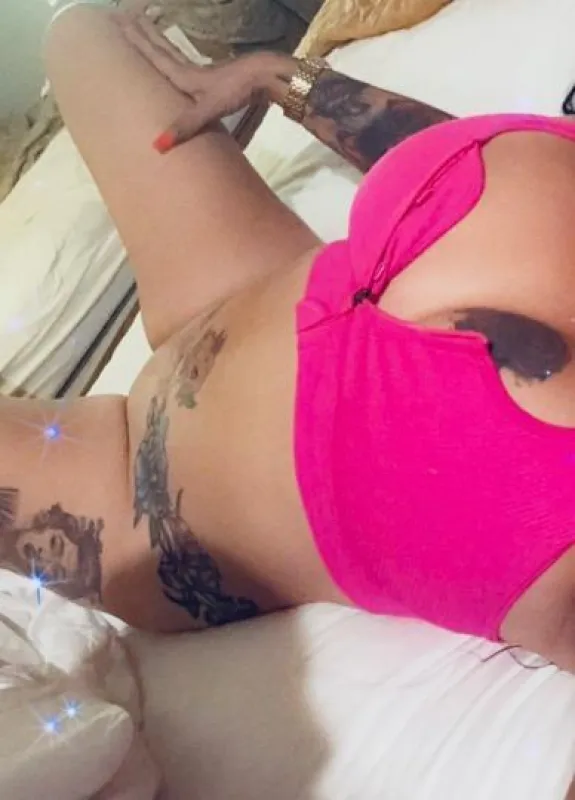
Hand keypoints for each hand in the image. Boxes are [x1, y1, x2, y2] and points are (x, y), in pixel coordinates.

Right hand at [119, 15, 275, 151]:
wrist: (266, 77)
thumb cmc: (237, 88)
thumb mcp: (209, 108)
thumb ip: (185, 126)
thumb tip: (157, 146)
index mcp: (184, 76)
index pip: (155, 55)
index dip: (137, 40)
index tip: (119, 20)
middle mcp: (191, 72)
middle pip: (162, 49)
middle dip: (143, 34)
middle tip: (125, 16)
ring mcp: (205, 75)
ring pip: (174, 54)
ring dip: (158, 42)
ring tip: (146, 30)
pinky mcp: (217, 80)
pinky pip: (188, 65)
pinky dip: (177, 59)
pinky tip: (180, 65)